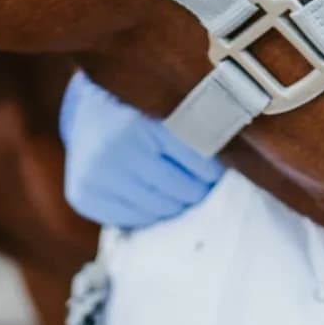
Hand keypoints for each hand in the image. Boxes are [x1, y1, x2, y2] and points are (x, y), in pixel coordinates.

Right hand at [59, 70, 224, 228]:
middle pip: (179, 190)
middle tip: (205, 188)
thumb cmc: (139, 105)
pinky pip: (131, 219)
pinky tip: (155, 199)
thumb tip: (238, 162)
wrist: (88, 107)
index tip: (221, 173)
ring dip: (176, 205)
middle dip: (197, 190)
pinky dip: (149, 213)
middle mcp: (116, 152)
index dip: (212, 171)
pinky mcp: (84, 196)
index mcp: (143, 124)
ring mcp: (96, 177)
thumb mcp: (169, 106)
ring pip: (158, 209)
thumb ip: (198, 130)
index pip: (196, 162)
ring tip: (183, 194)